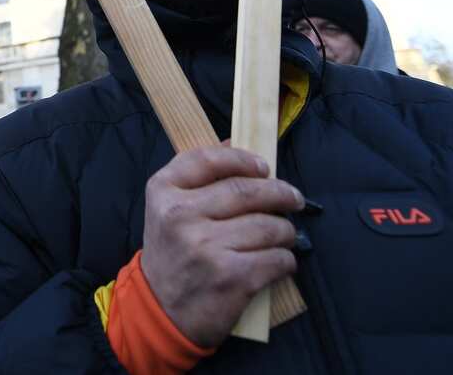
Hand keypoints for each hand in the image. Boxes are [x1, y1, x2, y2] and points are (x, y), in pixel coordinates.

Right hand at [139, 145, 302, 347]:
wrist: (160, 309)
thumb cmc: (171, 253)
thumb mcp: (167, 209)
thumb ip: (196, 176)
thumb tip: (233, 143)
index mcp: (163, 191)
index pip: (209, 159)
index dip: (244, 159)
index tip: (264, 167)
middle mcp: (181, 215)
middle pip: (247, 191)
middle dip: (280, 193)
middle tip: (293, 199)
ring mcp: (206, 247)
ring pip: (269, 226)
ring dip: (285, 231)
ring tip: (283, 235)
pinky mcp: (231, 277)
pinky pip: (277, 259)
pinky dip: (286, 260)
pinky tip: (279, 262)